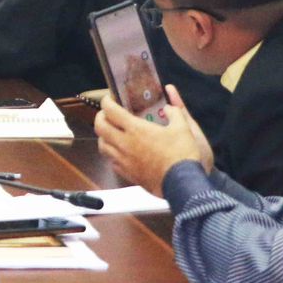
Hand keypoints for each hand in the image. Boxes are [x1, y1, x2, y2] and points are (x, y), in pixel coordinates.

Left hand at [94, 85, 212, 196]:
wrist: (182, 184)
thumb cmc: (182, 155)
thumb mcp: (183, 128)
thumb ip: (175, 113)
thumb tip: (169, 108)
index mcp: (135, 129)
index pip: (110, 110)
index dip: (107, 101)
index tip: (110, 99)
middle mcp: (124, 143)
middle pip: (99, 127)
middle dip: (100, 117)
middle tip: (108, 114)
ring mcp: (124, 160)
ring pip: (102, 145)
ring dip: (103, 136)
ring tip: (112, 132)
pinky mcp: (127, 174)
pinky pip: (111, 161)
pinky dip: (112, 154)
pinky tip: (121, 152)